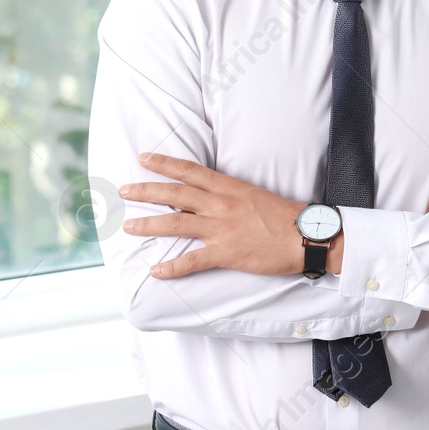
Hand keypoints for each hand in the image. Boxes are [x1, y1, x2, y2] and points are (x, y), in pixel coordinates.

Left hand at [118, 153, 305, 278]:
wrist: (306, 236)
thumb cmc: (283, 215)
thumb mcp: (253, 194)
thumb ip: (228, 194)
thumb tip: (206, 195)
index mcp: (228, 187)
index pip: (189, 170)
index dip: (164, 163)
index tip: (143, 159)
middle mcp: (220, 204)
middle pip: (175, 194)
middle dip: (146, 191)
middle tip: (123, 191)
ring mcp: (222, 229)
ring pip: (176, 223)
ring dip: (149, 224)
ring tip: (128, 227)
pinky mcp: (227, 253)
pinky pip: (193, 260)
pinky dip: (172, 267)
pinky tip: (156, 271)